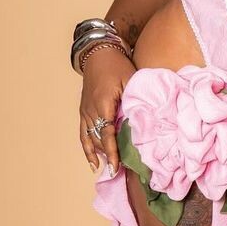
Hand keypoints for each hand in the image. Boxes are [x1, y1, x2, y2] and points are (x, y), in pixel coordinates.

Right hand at [79, 46, 135, 176]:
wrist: (98, 54)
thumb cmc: (117, 65)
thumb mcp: (130, 79)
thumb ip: (135, 100)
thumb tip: (144, 120)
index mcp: (103, 102)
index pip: (108, 132)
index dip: (112, 151)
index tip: (117, 166)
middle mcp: (91, 109)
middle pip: (99, 138)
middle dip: (109, 155)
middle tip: (122, 171)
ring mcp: (85, 111)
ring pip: (90, 139)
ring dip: (100, 154)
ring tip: (110, 170)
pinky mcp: (83, 112)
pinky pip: (83, 134)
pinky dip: (87, 149)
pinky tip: (93, 163)